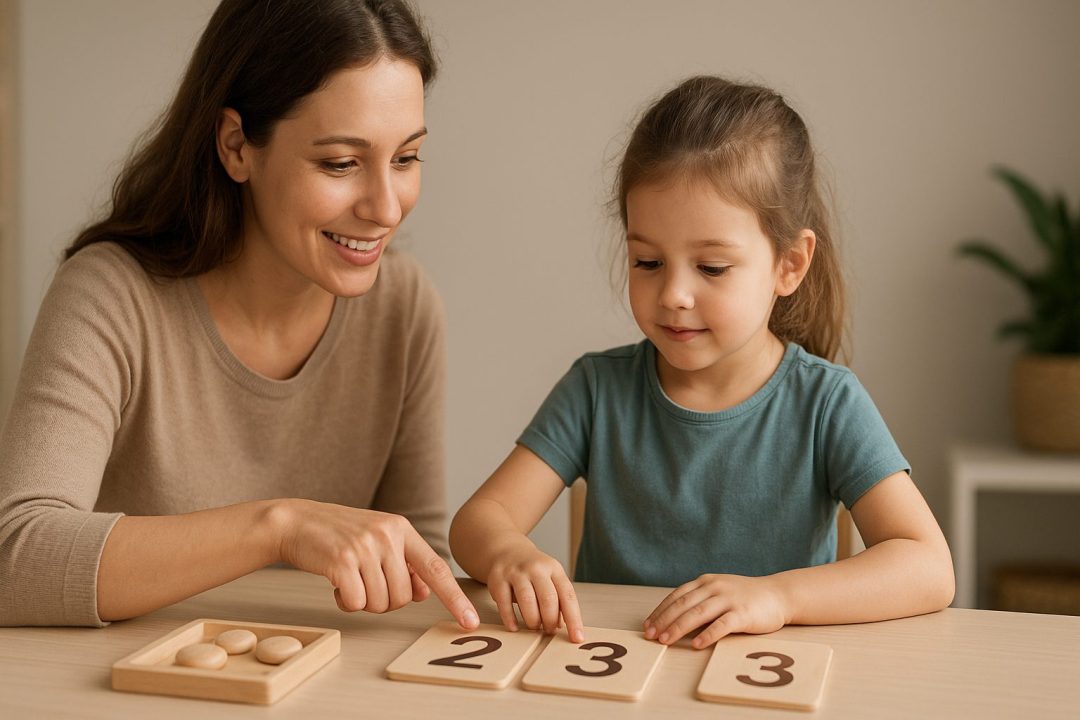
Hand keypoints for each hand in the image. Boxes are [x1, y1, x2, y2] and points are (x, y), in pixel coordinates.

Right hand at [274, 499, 478, 629]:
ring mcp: (365, 546)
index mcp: (401, 528)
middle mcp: (387, 535)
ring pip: (380, 603)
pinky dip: (345, 602)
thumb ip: (404, 563)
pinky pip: (356, 603)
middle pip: (404, 597)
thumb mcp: (377, 540)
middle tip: (364, 583)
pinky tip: (334, 584)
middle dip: (384, 601)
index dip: (454, 597)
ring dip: (363, 602)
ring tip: (348, 580)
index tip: (470, 620)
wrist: (296, 522)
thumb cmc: (339, 536)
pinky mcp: (342, 561)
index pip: (436, 568)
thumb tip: (424, 592)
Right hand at [485, 541, 583, 642]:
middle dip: (550, 621)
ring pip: (527, 601)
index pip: (568, 595)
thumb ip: (557, 599)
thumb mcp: (550, 578)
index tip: (577, 637)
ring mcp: (516, 572)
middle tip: (548, 630)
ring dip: (533, 620)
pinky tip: (514, 627)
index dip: (574, 619)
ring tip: (534, 626)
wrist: (507, 551)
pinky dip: (510, 619)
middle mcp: (536, 568)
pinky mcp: (498, 579)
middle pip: (548, 599)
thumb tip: (561, 626)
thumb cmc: (533, 571)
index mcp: (554, 569)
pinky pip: (504, 603)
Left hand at [643, 574, 787, 648]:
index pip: (677, 596)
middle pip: (683, 604)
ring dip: (679, 627)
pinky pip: (722, 624)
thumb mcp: (718, 592)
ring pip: (698, 613)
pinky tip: (696, 644)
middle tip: (651, 636)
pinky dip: (707, 634)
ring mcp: (729, 599)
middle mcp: (715, 587)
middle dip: (664, 620)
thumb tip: (672, 619)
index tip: (647, 626)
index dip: (660, 611)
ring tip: (666, 641)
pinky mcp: (742, 613)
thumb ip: (699, 600)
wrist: (777, 595)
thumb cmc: (744, 597)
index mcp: (706, 581)